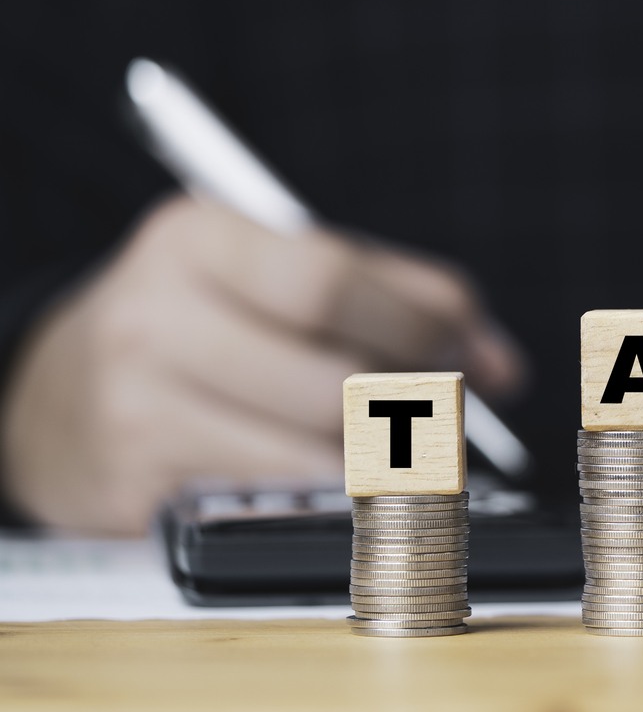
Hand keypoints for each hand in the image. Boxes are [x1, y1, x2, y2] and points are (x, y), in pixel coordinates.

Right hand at [0, 196, 524, 532]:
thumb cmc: (199, 325)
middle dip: (415, 394)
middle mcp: (153, 313)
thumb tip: (502, 363)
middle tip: (454, 410)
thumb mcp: (272, 275)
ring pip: (311, 444)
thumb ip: (394, 295)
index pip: (327, 278)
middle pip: (328, 370)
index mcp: (197, 237)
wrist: (51, 398)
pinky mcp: (137, 484)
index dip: (417, 320)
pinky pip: (273, 494)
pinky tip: (346, 477)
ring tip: (409, 444)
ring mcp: (136, 403)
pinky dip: (333, 491)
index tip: (472, 348)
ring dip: (385, 453)